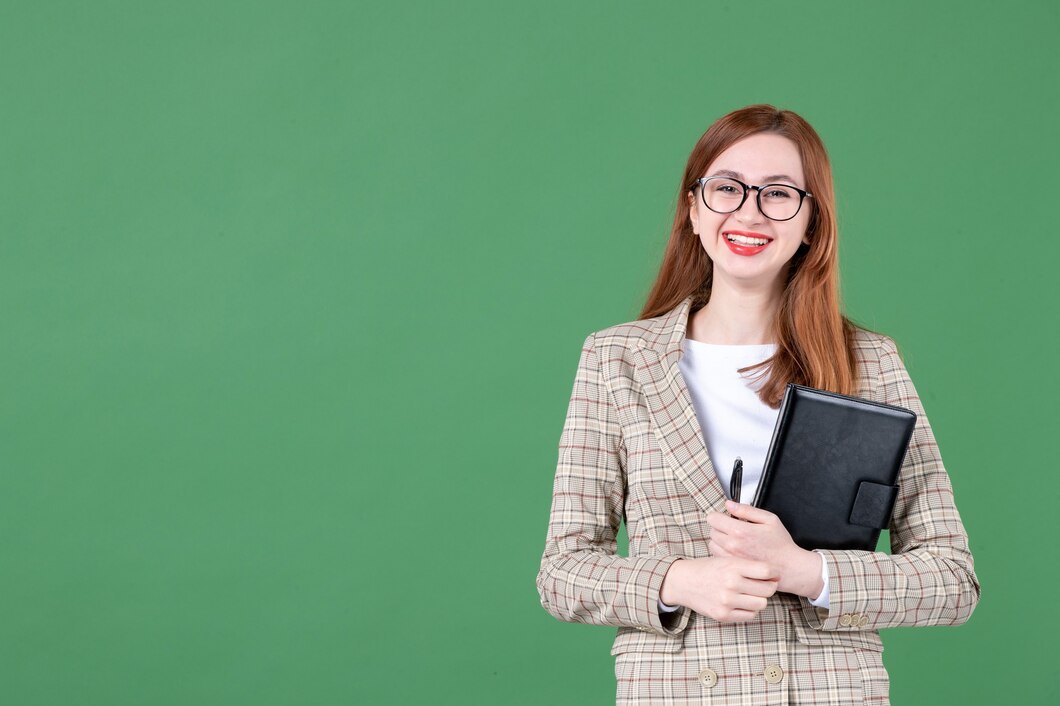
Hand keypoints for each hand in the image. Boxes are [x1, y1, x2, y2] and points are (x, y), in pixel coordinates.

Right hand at [659, 556, 777, 622]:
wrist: (684, 582)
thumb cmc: (709, 569)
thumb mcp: (726, 559)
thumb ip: (748, 566)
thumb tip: (775, 575)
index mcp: (733, 566)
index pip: (766, 571)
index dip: (773, 573)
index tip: (772, 574)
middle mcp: (731, 583)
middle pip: (767, 589)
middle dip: (768, 587)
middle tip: (762, 585)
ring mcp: (727, 601)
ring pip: (761, 604)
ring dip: (759, 599)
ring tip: (750, 594)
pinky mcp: (723, 615)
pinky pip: (750, 615)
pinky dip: (749, 609)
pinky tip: (741, 602)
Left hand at [707, 500, 823, 599]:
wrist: (788, 567)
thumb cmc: (781, 544)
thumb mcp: (769, 519)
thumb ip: (747, 510)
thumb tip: (729, 504)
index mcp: (740, 531)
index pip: (713, 518)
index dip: (719, 516)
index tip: (726, 518)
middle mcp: (732, 545)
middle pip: (711, 530)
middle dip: (720, 527)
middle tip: (732, 529)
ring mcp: (731, 558)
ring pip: (712, 544)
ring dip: (719, 540)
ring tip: (733, 540)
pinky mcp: (732, 567)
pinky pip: (717, 556)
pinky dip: (721, 552)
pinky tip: (733, 550)